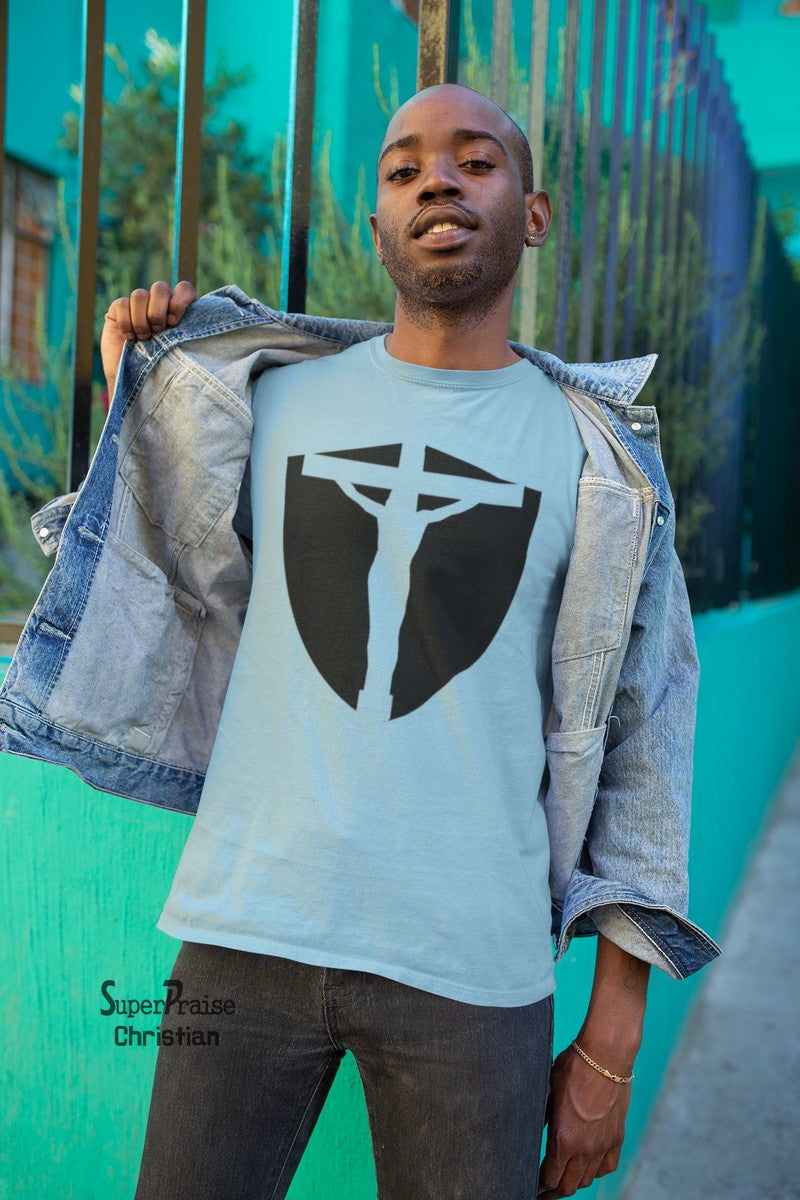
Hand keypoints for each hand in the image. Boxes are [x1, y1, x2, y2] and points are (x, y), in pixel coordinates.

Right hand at [101, 280, 196, 396]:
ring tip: (143, 338)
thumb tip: (201, 326)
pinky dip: (126, 322)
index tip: (175, 322)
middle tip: (158, 331)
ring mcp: (137, 304)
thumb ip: (186, 334)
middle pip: (160, 287)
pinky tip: (129, 337)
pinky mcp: (118, 308)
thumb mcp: (178, 351)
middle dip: (158, 310)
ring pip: (139, 295)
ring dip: (141, 320)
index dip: (180, 300)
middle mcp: (158, 303)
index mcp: (177, 309)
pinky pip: (122, 304)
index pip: (184, 288)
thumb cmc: (160, 368)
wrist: (132, 379)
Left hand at [537, 1043, 631, 1197]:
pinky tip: (589, 1168)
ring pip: (587, 1180)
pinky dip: (596, 1172)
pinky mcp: (617, 1138)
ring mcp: (602, 1145)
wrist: (605, 1057)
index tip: (533, 1187)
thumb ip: (545, 1118)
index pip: (549, 1178)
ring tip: (564, 1179)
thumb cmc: (573, 1068)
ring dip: (574, 1182)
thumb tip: (538, 1130)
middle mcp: (584, 1149)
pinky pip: (607, 1167)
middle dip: (554, 1191)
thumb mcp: (548, 1092)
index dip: (539, 1186)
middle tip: (545, 1190)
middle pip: (568, 1186)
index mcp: (562, 1139)